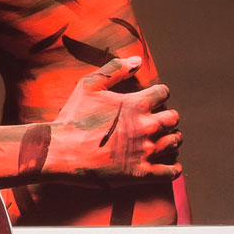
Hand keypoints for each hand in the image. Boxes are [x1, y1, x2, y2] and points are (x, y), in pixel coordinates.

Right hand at [39, 57, 184, 183]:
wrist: (59, 152)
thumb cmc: (72, 118)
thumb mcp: (88, 85)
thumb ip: (114, 69)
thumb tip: (137, 60)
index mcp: (137, 104)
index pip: (163, 93)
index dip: (158, 95)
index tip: (152, 100)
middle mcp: (146, 126)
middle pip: (173, 118)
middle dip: (168, 118)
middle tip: (158, 122)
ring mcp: (145, 151)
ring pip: (174, 142)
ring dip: (171, 139)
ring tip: (163, 140)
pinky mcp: (141, 173)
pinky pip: (170, 172)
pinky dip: (173, 168)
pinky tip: (170, 164)